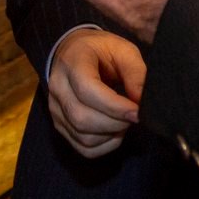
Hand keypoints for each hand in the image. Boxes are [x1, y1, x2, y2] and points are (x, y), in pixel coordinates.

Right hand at [46, 29, 145, 157]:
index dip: (114, 106)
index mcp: (72, 62)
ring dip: (111, 135)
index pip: (87, 90)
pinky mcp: (60, 125)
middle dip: (115, 123)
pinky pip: (83, 147)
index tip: (137, 112)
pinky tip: (114, 130)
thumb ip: (135, 74)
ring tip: (124, 120)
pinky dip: (104, 145)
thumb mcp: (123, 50)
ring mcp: (55, 108)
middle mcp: (58, 87)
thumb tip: (143, 103)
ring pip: (82, 136)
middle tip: (134, 116)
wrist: (74, 52)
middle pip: (82, 118)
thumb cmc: (102, 51)